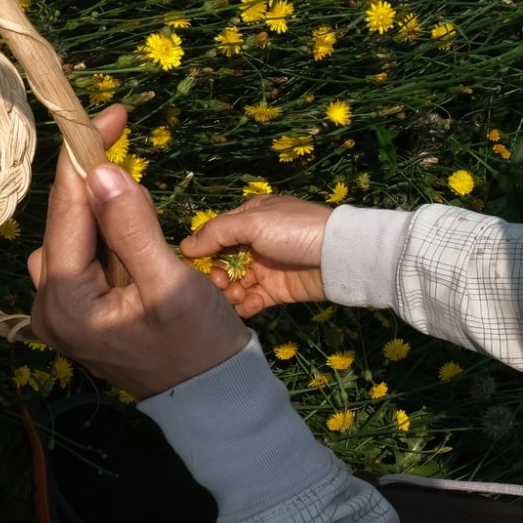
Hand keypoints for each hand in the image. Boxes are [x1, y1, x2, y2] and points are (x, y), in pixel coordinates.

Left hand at [26, 105, 248, 397]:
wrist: (211, 397)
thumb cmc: (197, 344)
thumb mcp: (170, 283)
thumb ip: (133, 228)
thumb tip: (104, 173)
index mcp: (66, 301)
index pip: (67, 212)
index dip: (85, 157)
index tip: (109, 115)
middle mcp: (50, 307)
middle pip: (63, 222)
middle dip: (92, 179)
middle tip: (121, 137)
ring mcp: (61, 312)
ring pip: (71, 236)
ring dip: (100, 207)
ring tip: (136, 194)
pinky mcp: (79, 311)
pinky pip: (83, 256)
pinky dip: (105, 232)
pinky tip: (132, 223)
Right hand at [179, 195, 332, 318]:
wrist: (338, 257)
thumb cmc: (294, 231)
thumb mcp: (253, 222)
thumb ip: (216, 233)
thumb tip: (184, 247)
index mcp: (248, 218)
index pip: (213, 236)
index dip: (201, 253)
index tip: (194, 267)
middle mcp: (253, 242)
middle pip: (219, 263)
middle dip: (214, 275)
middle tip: (219, 283)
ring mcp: (265, 267)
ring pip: (233, 284)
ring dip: (229, 292)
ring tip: (237, 294)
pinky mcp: (275, 290)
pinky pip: (251, 300)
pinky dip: (245, 305)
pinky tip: (249, 304)